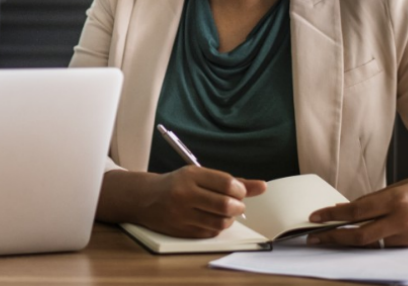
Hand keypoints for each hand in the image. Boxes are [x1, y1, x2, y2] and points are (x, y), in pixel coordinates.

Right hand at [98, 167, 266, 237]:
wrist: (145, 198)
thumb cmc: (177, 185)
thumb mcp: (200, 176)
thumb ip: (231, 182)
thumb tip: (262, 186)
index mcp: (190, 175)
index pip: (227, 183)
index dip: (240, 190)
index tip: (239, 191)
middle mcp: (184, 193)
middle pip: (226, 205)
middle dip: (238, 206)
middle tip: (235, 204)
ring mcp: (181, 213)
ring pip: (221, 222)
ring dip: (229, 219)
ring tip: (223, 212)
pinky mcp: (181, 229)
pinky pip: (210, 232)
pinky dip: (217, 227)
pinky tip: (211, 218)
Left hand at [307, 175, 407, 247]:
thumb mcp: (396, 188)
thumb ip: (370, 200)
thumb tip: (343, 209)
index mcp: (396, 201)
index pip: (356, 211)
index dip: (332, 216)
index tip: (315, 217)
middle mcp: (402, 220)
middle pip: (361, 236)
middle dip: (334, 238)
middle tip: (314, 238)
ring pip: (371, 244)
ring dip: (348, 242)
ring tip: (329, 238)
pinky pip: (384, 245)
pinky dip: (367, 243)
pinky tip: (354, 239)